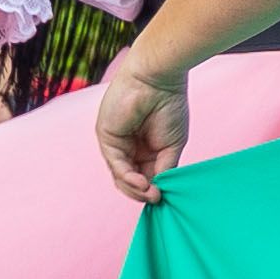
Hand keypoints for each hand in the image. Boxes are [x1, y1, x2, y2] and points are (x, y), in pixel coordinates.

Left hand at [96, 63, 190, 204]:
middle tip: (157, 197)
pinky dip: (128, 177)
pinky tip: (141, 182)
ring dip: (135, 189)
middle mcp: (129, 147)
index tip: (164, 198)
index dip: (152, 191)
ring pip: (121, 177)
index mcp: (146, 148)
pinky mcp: (107, 137)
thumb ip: (164, 169)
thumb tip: (158, 193)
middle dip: (142, 193)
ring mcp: (117, 143)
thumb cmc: (170, 106)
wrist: (159, 79)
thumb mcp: (172, 145)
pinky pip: (116, 164)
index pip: (145, 177)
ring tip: (151, 192)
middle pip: (130, 180)